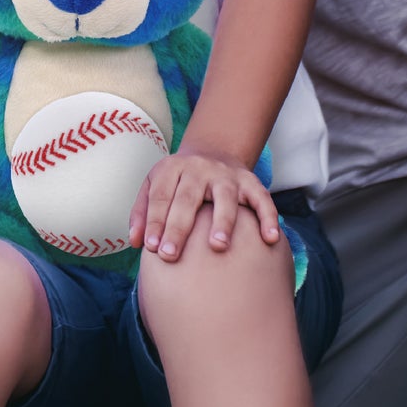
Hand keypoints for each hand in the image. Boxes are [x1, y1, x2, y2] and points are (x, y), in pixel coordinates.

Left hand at [128, 146, 281, 260]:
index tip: (152, 249)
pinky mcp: (250, 181)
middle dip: (179, 227)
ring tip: (218, 246)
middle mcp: (200, 169)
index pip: (161, 196)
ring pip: (226, 197)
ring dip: (223, 220)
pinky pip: (262, 198)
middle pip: (188, 198)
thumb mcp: (155, 185)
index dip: (155, 221)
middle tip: (170, 255)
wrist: (213, 151)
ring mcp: (227, 175)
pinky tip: (270, 239)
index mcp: (172, 168)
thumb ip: (142, 212)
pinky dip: (268, 217)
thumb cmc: (178, 181)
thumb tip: (136, 243)